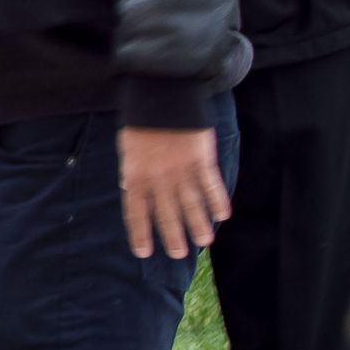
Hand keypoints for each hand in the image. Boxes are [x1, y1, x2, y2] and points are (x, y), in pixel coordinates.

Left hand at [117, 126, 230, 260]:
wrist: (162, 96)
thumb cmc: (142, 123)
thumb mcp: (127, 149)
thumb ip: (130, 172)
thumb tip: (128, 189)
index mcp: (135, 176)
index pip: (135, 213)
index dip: (139, 234)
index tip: (143, 252)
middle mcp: (158, 179)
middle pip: (166, 214)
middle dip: (172, 236)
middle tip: (179, 253)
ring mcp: (181, 171)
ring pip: (191, 205)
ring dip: (198, 225)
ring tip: (203, 242)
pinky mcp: (202, 160)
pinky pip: (211, 187)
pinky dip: (218, 202)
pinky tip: (222, 216)